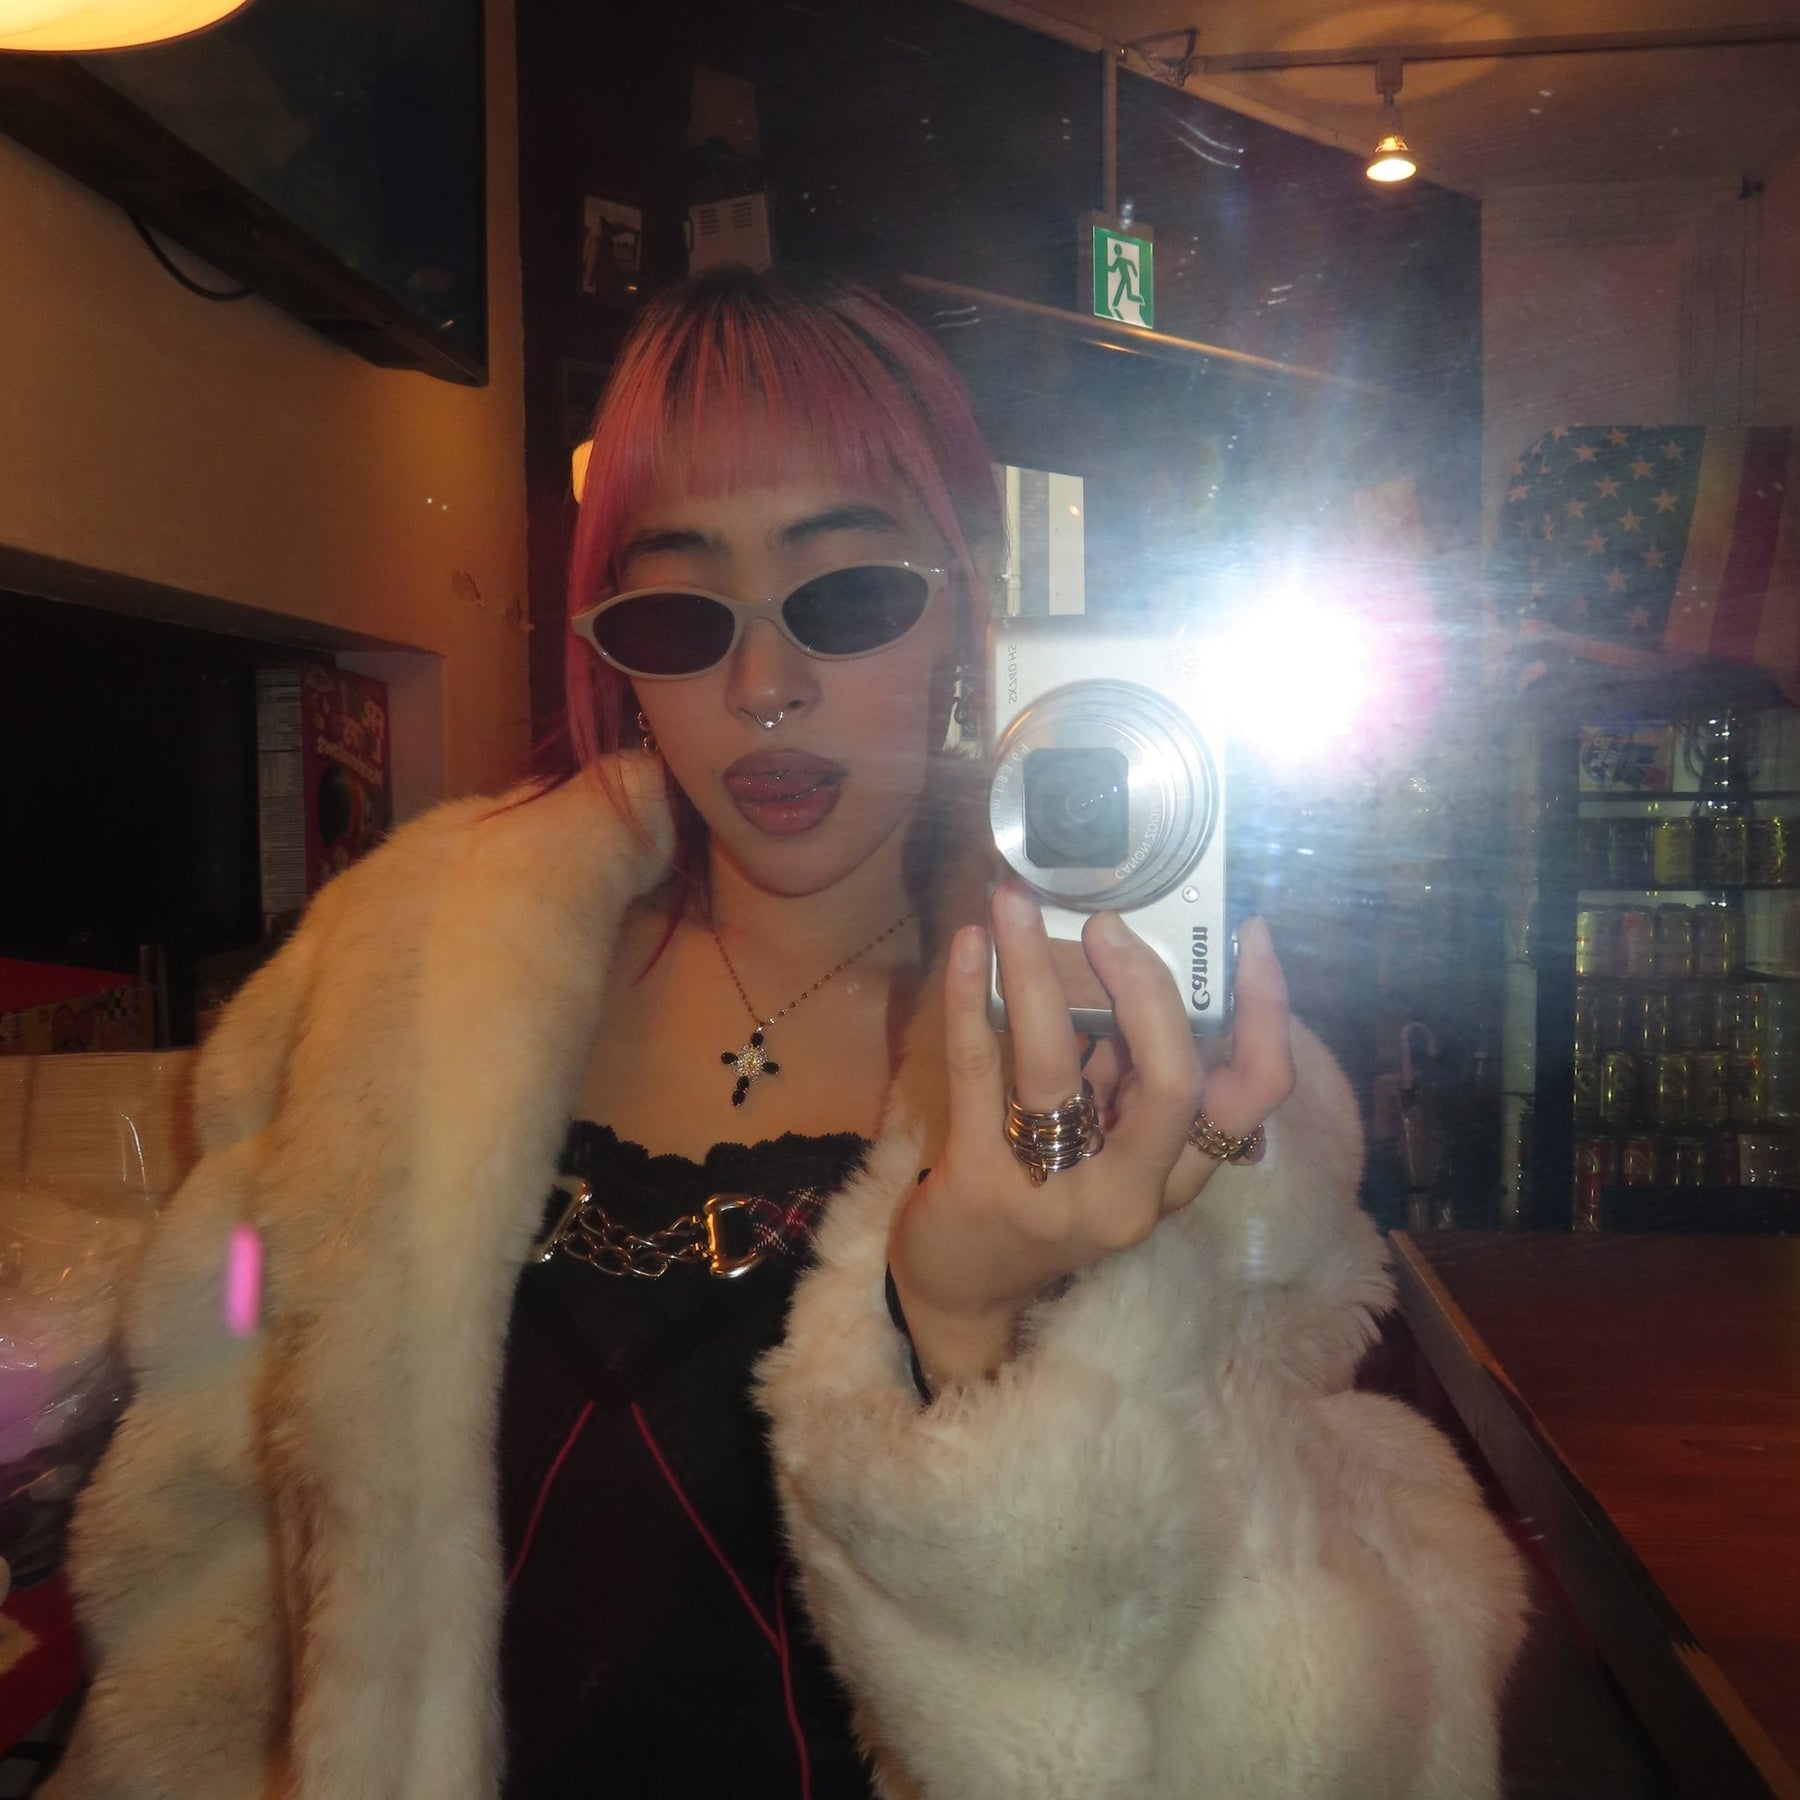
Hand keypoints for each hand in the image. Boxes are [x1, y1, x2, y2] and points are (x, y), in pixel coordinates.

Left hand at [888, 883, 1294, 1392]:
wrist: (963, 1292)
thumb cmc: (1045, 1199)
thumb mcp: (1109, 1147)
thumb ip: (1130, 1074)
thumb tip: (1129, 960)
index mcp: (1174, 1177)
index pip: (1252, 1096)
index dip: (1267, 1013)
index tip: (1253, 936)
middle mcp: (1130, 1193)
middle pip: (1172, 1083)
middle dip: (1147, 987)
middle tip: (1108, 920)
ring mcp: (1053, 1191)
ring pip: (1055, 1065)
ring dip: (1033, 969)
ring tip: (1015, 902)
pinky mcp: (979, 1180)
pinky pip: (977, 1072)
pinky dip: (970, 999)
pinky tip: (966, 945)